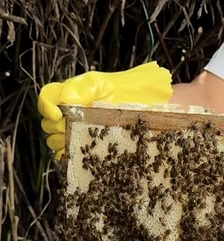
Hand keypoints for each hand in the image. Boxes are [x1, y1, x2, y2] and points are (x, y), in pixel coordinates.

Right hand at [38, 62, 171, 157]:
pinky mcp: (92, 147)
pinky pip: (71, 155)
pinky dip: (72, 157)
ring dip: (64, 142)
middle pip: (49, 122)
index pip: (49, 97)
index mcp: (76, 93)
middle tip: (72, 128)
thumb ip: (85, 88)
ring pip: (57, 140)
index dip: (46, 106)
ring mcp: (82, 130)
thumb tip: (65, 99)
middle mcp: (76, 112)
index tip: (58, 114)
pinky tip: (85, 156)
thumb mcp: (110, 83)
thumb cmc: (137, 91)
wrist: (159, 107)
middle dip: (56, 126)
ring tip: (81, 141)